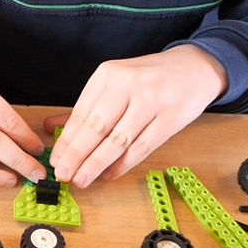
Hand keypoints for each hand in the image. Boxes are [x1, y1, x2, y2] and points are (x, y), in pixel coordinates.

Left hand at [47, 45, 229, 188]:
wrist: (195, 67)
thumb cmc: (150, 78)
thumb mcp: (116, 82)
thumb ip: (86, 106)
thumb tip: (51, 127)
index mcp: (108, 74)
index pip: (81, 113)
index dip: (66, 140)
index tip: (55, 160)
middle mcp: (128, 84)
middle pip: (97, 127)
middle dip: (76, 155)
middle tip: (63, 175)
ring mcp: (152, 101)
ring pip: (118, 139)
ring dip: (97, 163)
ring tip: (81, 180)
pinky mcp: (172, 118)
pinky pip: (143, 146)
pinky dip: (124, 163)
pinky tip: (110, 174)